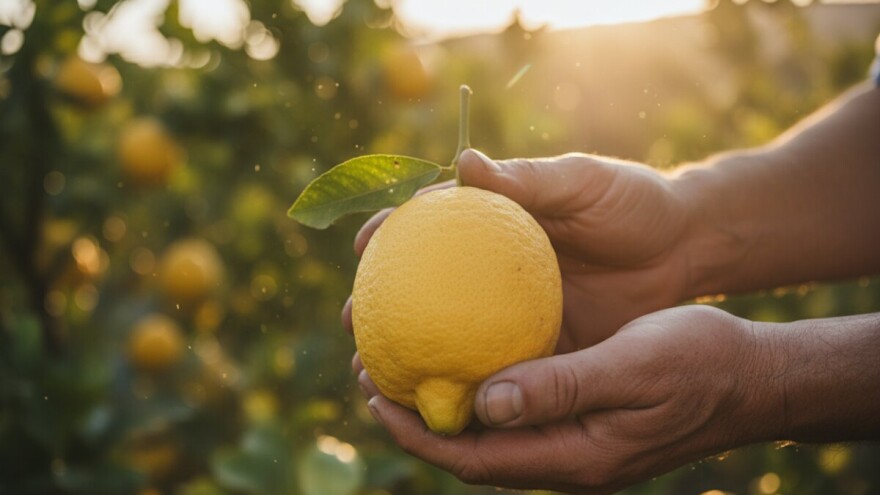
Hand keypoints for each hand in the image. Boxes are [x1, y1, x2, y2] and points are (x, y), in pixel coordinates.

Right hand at [343, 149, 692, 349]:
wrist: (685, 249)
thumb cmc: (632, 202)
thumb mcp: (581, 182)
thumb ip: (527, 178)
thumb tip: (463, 162)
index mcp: (494, 224)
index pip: (429, 225)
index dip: (389, 232)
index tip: (361, 246)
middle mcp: (492, 270)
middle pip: (422, 287)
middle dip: (380, 303)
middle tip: (354, 321)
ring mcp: (511, 311)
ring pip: (448, 335)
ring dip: (408, 352)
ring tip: (374, 370)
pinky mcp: (539, 347)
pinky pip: (496, 367)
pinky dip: (465, 383)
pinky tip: (440, 399)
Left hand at [358, 305, 779, 493]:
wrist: (753, 377)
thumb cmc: (701, 364)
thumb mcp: (632, 368)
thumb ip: (561, 388)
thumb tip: (484, 403)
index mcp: (573, 454)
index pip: (472, 458)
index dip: (415, 433)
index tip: (371, 392)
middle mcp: (565, 455)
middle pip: (469, 447)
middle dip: (413, 416)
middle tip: (370, 367)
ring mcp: (574, 439)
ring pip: (488, 428)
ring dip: (443, 398)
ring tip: (403, 354)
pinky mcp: (582, 416)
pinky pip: (516, 405)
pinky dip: (481, 382)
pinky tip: (469, 343)